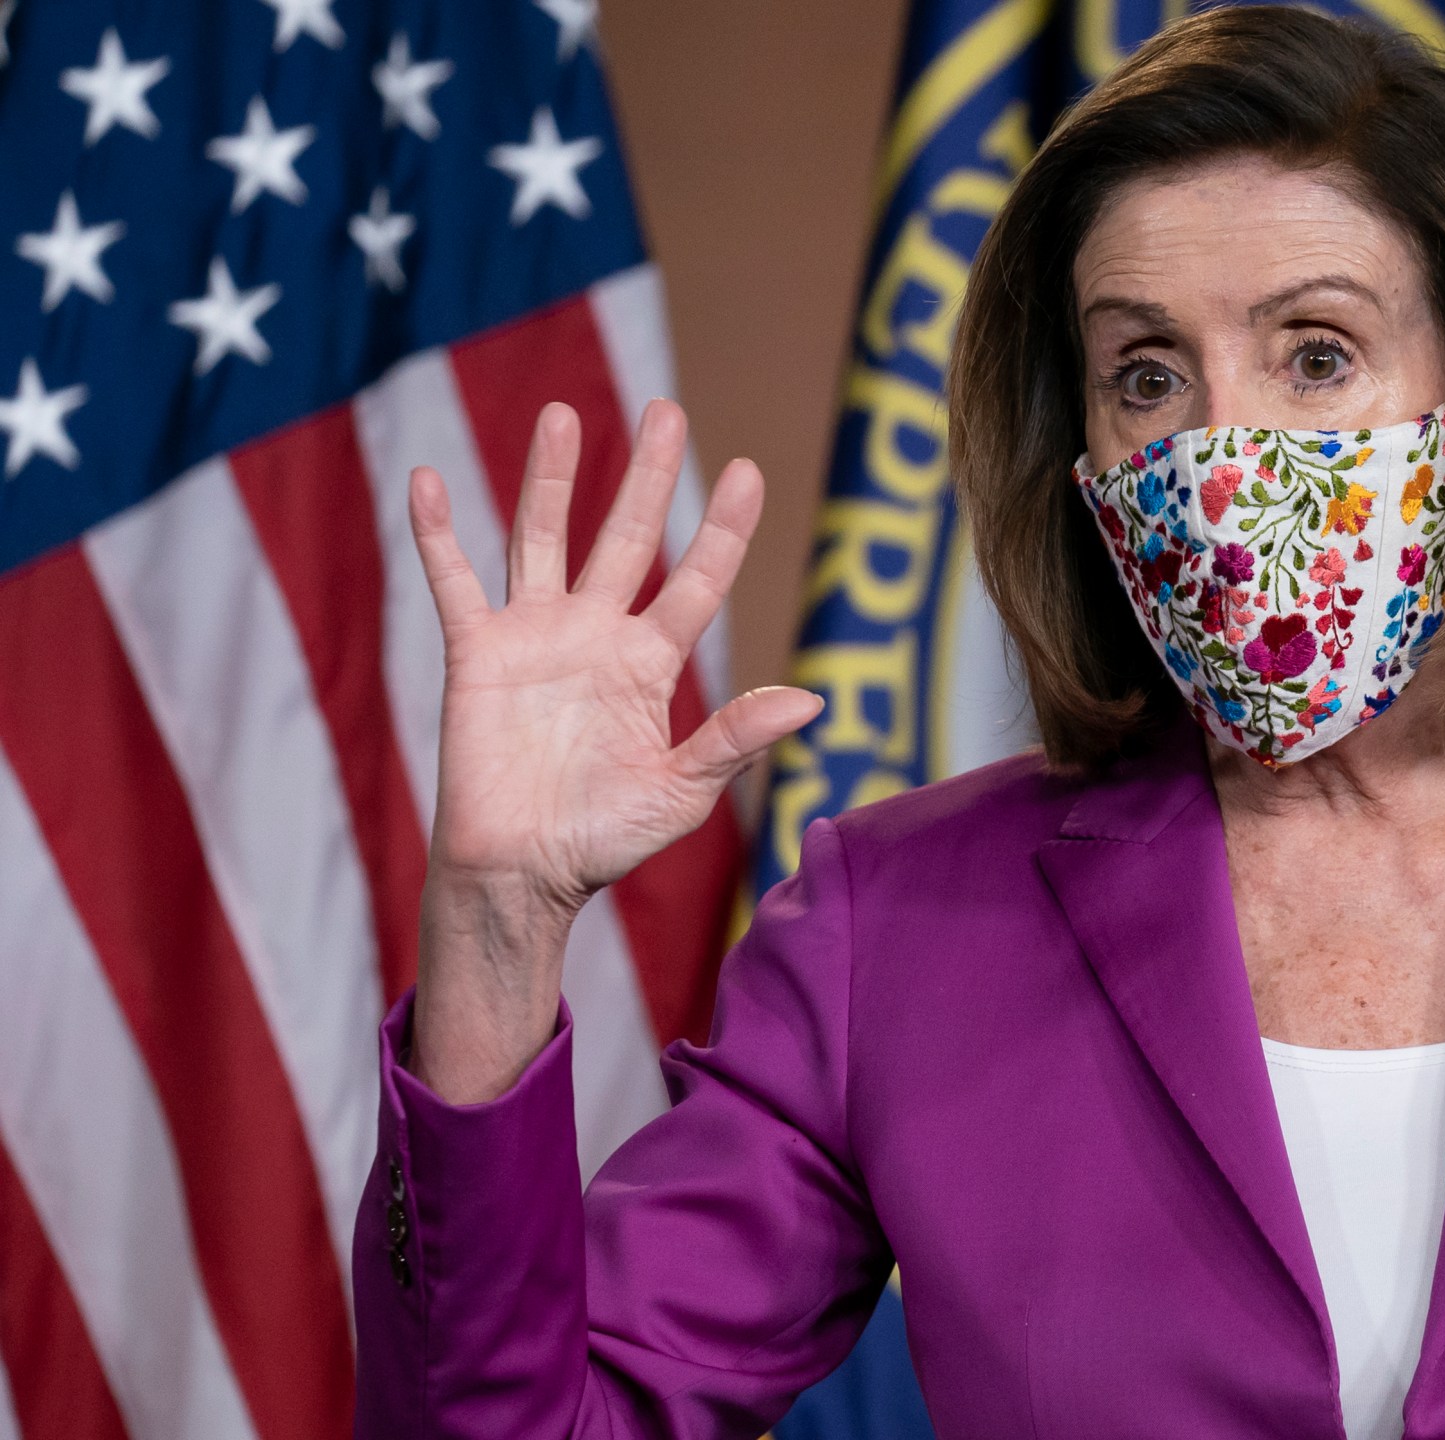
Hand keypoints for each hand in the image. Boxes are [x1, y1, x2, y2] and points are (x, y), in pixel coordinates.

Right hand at [408, 399, 820, 1099]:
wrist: (523, 875)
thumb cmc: (605, 840)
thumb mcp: (681, 792)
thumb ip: (736, 740)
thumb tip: (812, 699)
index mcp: (650, 664)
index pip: (697, 581)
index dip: (722, 529)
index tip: (748, 471)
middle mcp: (596, 635)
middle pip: (627, 536)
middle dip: (647, 475)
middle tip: (668, 408)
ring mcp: (535, 637)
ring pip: (545, 538)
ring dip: (553, 478)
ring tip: (565, 413)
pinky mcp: (477, 654)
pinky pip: (453, 581)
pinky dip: (438, 533)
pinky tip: (429, 480)